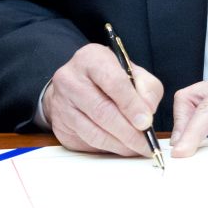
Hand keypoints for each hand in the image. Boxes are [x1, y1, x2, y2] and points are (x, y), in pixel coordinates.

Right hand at [42, 43, 163, 156]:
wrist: (76, 84)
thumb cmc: (108, 77)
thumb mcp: (132, 72)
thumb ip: (146, 88)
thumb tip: (147, 112)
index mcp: (91, 58)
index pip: (113, 82)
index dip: (131, 105)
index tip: (146, 123)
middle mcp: (70, 79)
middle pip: (102, 110)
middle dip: (128, 131)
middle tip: (146, 143)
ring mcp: (61, 104)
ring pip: (93, 131)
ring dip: (119, 144)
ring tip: (137, 148)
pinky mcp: (59, 125)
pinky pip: (86, 142)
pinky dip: (108, 148)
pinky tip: (122, 148)